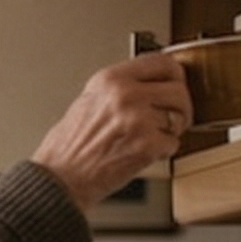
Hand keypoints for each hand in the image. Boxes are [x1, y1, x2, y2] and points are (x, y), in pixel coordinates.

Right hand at [30, 54, 193, 209]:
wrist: (60, 179)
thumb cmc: (68, 147)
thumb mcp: (88, 101)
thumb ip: (119, 88)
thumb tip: (150, 82)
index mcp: (110, 79)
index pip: (162, 62)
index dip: (175, 75)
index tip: (175, 84)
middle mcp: (125, 95)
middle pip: (179, 90)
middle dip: (181, 107)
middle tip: (173, 117)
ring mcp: (137, 120)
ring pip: (179, 117)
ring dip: (171, 131)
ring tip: (153, 138)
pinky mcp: (146, 145)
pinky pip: (173, 143)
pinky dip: (163, 152)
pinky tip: (143, 154)